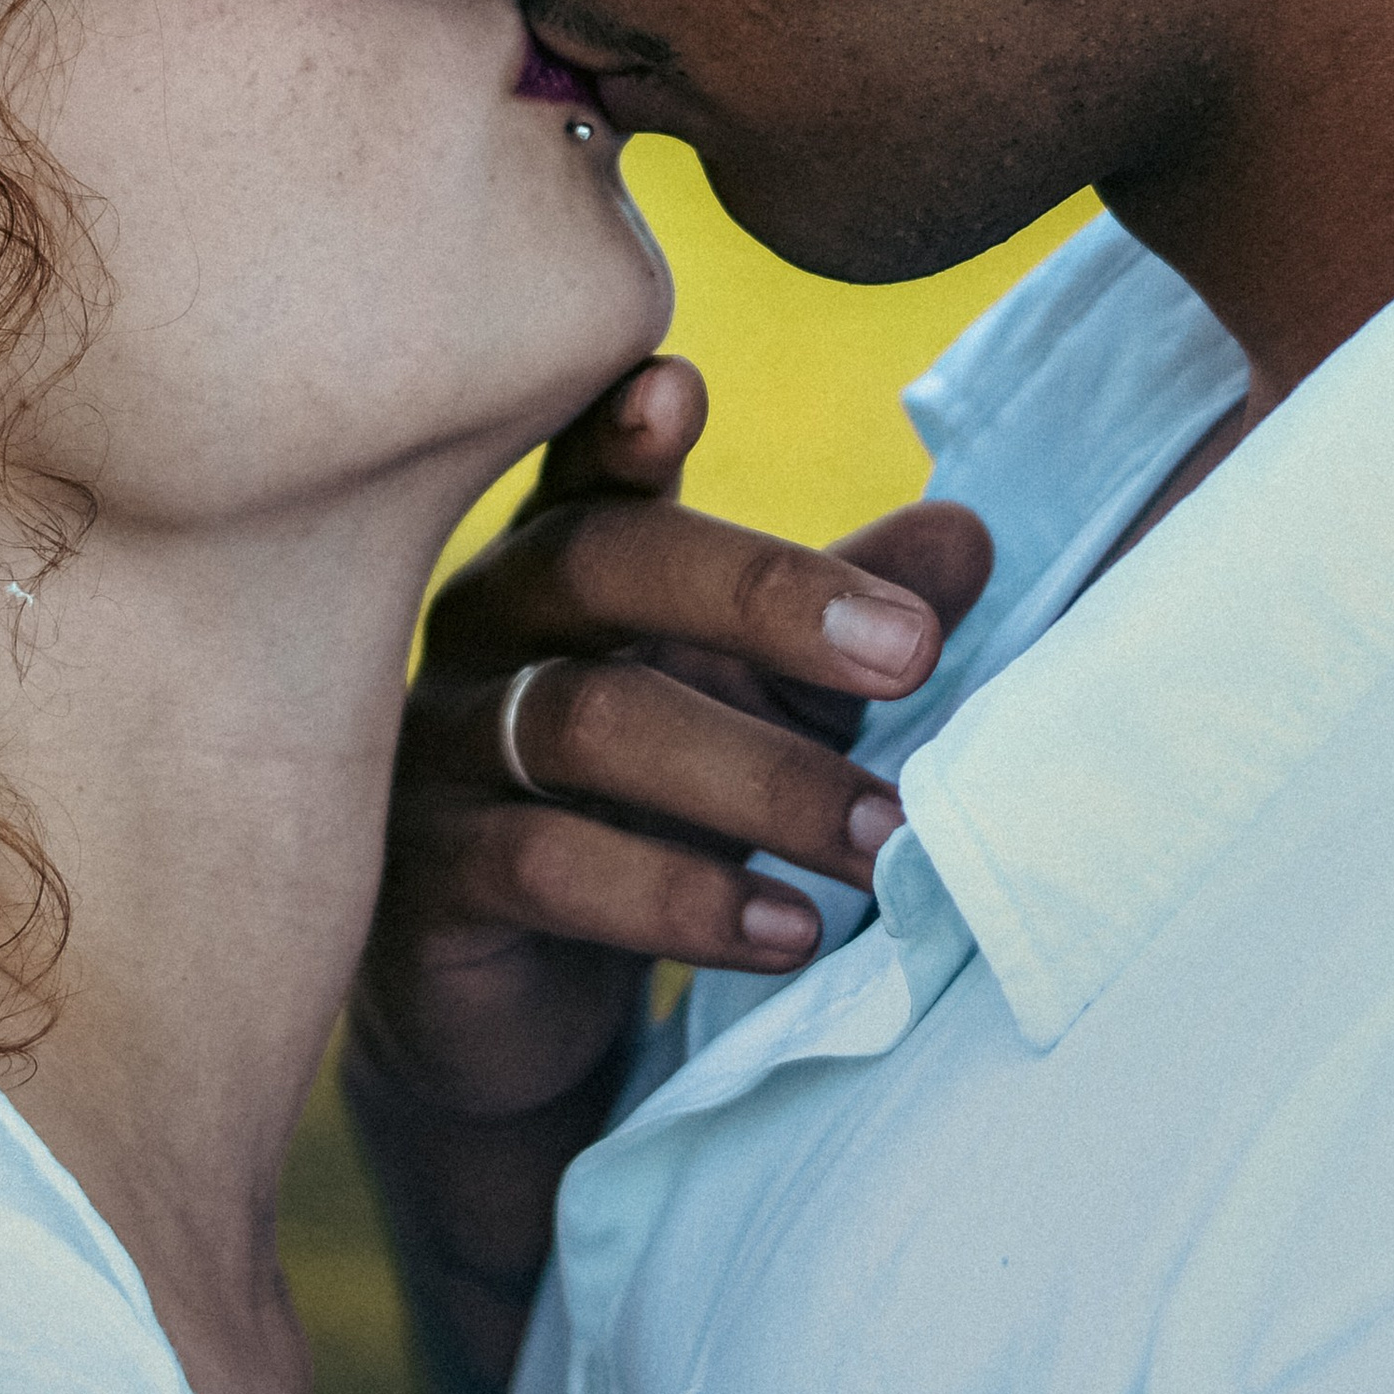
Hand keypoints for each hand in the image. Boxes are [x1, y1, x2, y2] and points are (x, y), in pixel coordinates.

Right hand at [353, 357, 990, 1130]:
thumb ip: (840, 624)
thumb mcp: (755, 704)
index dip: (621, 425)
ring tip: (886, 841)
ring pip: (586, 721)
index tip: (680, 387)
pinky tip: (791, 933)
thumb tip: (968, 535)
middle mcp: (485, 623)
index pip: (587, 466)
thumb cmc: (640, 810)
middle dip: (766, 595)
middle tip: (915, 652)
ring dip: (763, 781)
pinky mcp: (424, 875)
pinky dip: (680, 899)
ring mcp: (440, 743)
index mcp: (563, 556)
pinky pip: (546, 864)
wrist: (504, 1006)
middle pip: (600, 562)